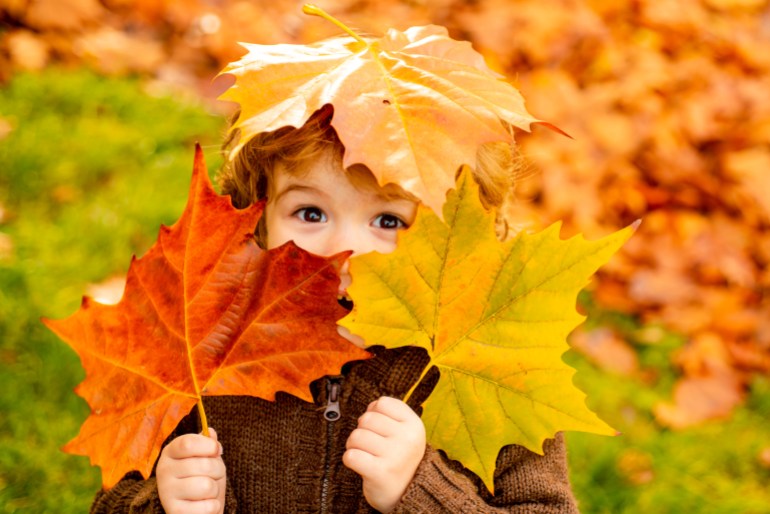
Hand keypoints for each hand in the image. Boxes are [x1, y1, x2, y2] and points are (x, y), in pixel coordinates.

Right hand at [157, 428, 225, 513]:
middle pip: (204, 464)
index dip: (209, 446)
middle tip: (213, 476)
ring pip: (207, 486)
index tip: (217, 451)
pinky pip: (208, 506)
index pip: (188, 443)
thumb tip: (210, 432)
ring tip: (207, 492)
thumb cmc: (202, 476)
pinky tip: (203, 505)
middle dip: (218, 470)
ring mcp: (166, 492)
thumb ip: (208, 444)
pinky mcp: (175, 512)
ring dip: (215, 489)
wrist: (195, 507)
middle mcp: (163, 470)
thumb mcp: (206, 457)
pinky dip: (213, 506)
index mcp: (170, 452)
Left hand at [343, 397, 425, 512]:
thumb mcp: (406, 431)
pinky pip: (351, 456)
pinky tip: (361, 465)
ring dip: (354, 445)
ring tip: (366, 454)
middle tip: (370, 444)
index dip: (375, 413)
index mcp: (414, 425)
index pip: (382, 403)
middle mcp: (407, 439)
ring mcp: (395, 456)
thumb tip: (370, 406)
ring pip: (356, 436)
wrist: (405, 493)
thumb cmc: (399, 456)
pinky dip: (350, 460)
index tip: (380, 428)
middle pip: (367, 418)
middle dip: (362, 429)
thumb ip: (390, 414)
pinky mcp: (380, 472)